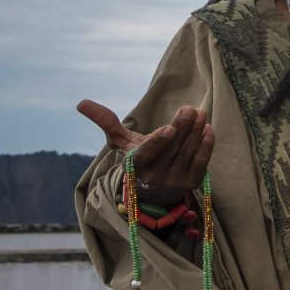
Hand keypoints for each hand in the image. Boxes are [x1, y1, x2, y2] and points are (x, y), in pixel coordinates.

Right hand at [76, 99, 212, 210]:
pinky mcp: (190, 184)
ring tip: (200, 113)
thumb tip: (80, 102)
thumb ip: (106, 122)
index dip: (157, 143)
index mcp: (134, 167)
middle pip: (170, 151)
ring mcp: (173, 183)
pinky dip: (205, 147)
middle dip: (182, 129)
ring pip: (186, 155)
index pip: (146, 156)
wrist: (153, 187)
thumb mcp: (120, 141)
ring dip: (195, 133)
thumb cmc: (136, 156)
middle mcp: (153, 178)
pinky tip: (208, 129)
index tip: (168, 128)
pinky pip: (200, 165)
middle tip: (189, 109)